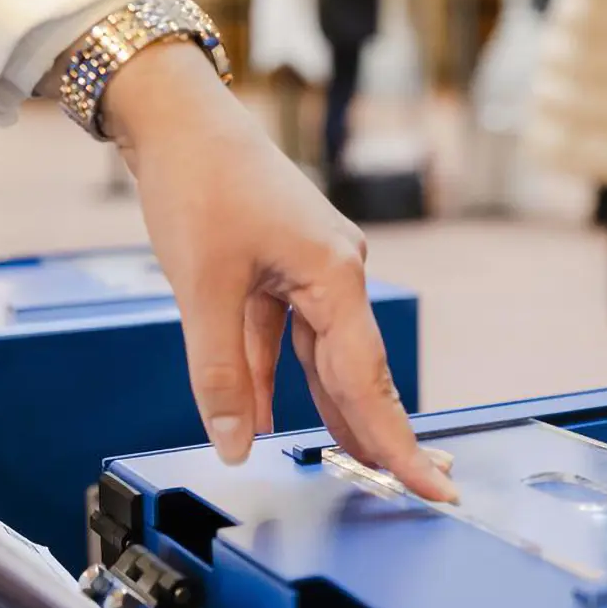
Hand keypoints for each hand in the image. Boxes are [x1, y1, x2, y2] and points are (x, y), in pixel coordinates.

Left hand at [101, 42, 456, 501]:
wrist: (175, 117)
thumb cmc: (198, 182)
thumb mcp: (203, 287)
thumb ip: (219, 372)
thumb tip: (235, 443)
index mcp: (334, 274)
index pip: (369, 379)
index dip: (397, 442)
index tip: (431, 488)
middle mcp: (335, 272)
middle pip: (360, 372)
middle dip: (378, 433)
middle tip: (412, 491)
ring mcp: (310, 268)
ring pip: (323, 358)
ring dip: (329, 411)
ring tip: (356, 466)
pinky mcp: (279, 266)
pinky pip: (285, 338)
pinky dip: (274, 377)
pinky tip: (268, 418)